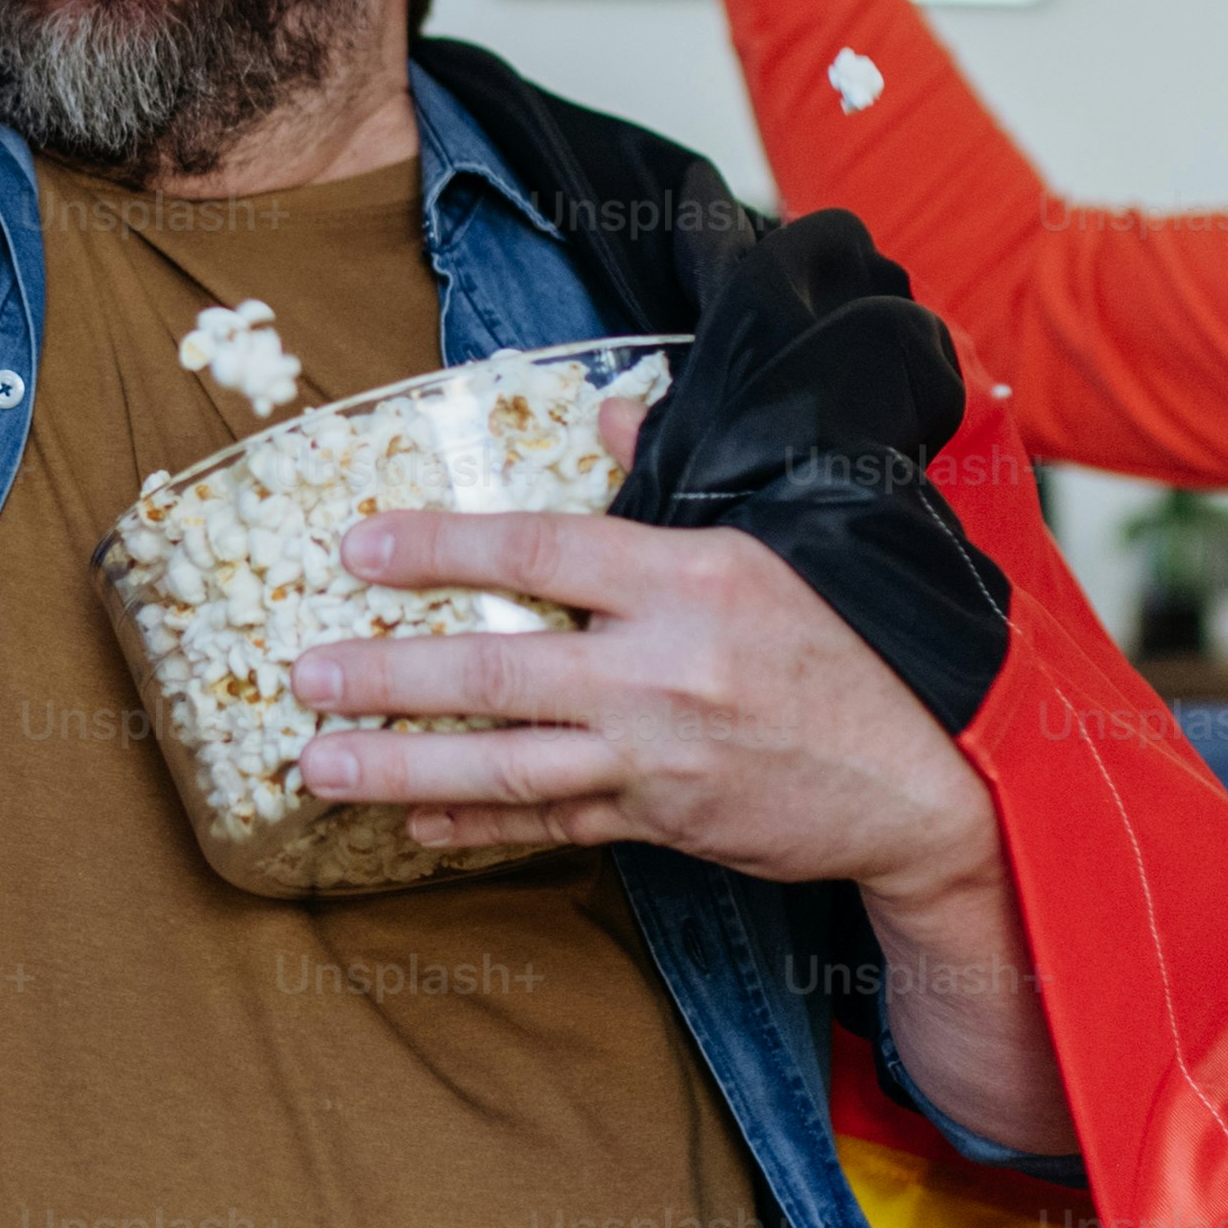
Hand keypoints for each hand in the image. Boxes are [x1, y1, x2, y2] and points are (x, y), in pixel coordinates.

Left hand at [287, 400, 1064, 1149]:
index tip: (359, 547)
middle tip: (305, 676)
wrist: (922, 784)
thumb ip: (675, 476)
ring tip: (317, 767)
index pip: (542, 547)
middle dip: (389, 675)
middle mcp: (667, 667)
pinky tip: (412, 823)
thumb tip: (606, 403)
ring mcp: (661, 754)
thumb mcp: (773, 543)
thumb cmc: (841, 652)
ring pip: (507, 764)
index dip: (442, 545)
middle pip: (499, 668)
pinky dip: (476, 825)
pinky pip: (549, 823)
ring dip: (403, 766)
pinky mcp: (664, 820)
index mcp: (691, 577)